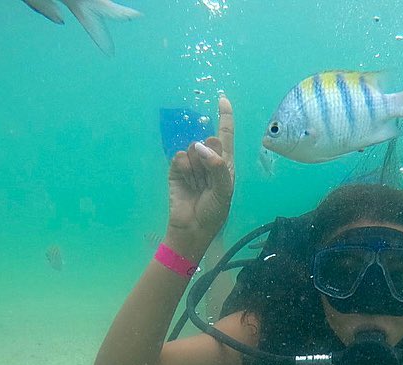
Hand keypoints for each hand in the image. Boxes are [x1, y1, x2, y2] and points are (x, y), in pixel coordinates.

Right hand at [164, 96, 234, 258]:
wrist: (192, 228)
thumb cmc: (214, 211)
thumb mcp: (224, 190)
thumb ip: (217, 165)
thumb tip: (200, 145)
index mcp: (225, 163)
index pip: (225, 135)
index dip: (224, 117)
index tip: (222, 99)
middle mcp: (209, 160)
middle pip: (208, 140)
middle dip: (209, 156)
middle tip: (208, 179)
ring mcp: (192, 164)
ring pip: (193, 149)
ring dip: (196, 168)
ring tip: (198, 185)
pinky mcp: (176, 169)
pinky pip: (180, 157)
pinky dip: (183, 168)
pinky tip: (186, 182)